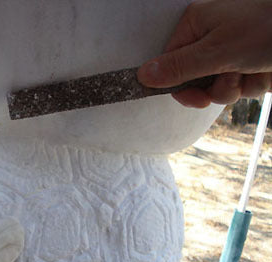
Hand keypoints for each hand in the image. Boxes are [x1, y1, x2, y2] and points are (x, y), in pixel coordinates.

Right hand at [137, 0, 271, 107]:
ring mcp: (230, 51)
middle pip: (191, 78)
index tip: (193, 97)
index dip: (178, 84)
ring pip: (214, 86)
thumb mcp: (216, 52)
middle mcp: (210, 36)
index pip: (170, 63)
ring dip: (230, 89)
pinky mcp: (247, 64)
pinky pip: (235, 87)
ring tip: (247, 75)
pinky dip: (248, 87)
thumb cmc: (266, 30)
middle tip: (225, 84)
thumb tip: (142, 75)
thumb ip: (178, 67)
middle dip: (209, 88)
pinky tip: (260, 74)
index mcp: (196, 24)